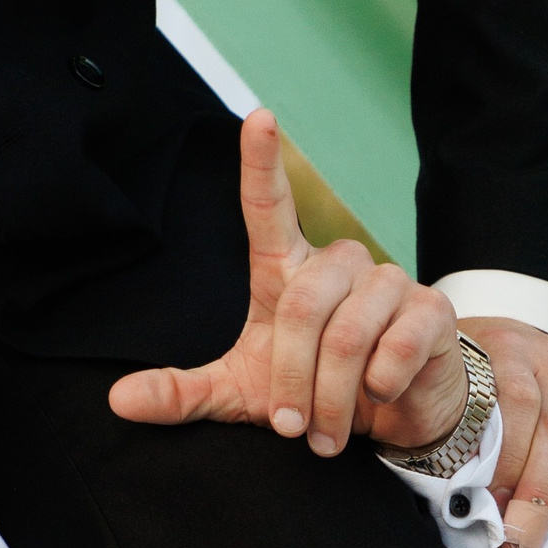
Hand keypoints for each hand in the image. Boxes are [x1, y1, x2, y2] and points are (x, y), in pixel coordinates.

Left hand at [109, 111, 466, 457]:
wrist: (394, 418)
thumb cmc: (310, 392)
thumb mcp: (242, 395)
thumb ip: (183, 394)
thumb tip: (117, 401)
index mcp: (286, 269)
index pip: (268, 206)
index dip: (262, 162)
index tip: (259, 117)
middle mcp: (337, 261)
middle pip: (302, 308)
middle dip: (293, 380)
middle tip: (294, 428)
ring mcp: (388, 280)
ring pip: (347, 334)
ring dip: (333, 397)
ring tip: (328, 431)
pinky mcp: (430, 308)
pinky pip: (396, 347)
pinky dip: (381, 387)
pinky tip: (381, 397)